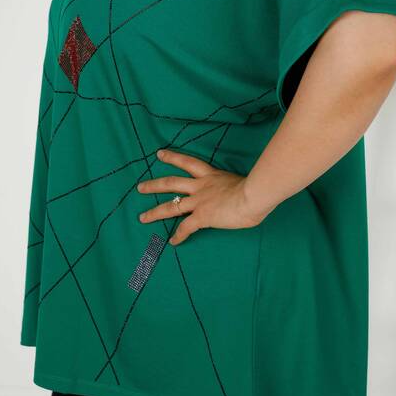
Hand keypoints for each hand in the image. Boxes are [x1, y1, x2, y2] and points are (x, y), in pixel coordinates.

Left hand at [136, 148, 267, 245]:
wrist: (252, 195)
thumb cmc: (254, 187)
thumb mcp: (242, 182)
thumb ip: (235, 188)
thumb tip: (241, 195)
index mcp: (211, 175)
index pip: (188, 162)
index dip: (173, 157)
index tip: (160, 153)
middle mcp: (201, 186)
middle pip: (171, 183)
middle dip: (154, 185)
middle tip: (140, 187)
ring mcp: (199, 201)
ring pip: (171, 206)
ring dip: (155, 212)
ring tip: (142, 217)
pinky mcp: (201, 217)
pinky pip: (186, 228)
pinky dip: (178, 236)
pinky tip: (172, 242)